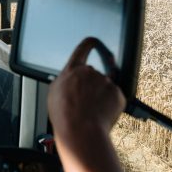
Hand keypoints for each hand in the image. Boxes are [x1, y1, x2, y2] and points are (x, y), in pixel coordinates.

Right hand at [48, 38, 127, 171]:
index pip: (83, 48)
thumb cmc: (64, 114)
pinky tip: (100, 114)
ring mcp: (105, 82)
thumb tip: (69, 79)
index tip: (94, 41)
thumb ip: (64, 80)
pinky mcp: (117, 94)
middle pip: (92, 74)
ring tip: (90, 112)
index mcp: (73, 70)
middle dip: (90, 85)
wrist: (80, 130)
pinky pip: (114, 98)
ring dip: (99, 96)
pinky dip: (109, 105)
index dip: (89, 44)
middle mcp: (90, 72)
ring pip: (103, 87)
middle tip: (83, 102)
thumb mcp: (54, 92)